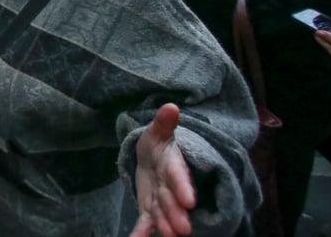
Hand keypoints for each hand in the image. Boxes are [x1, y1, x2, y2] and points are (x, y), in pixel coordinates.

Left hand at [130, 104, 195, 236]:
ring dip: (165, 226)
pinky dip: (141, 233)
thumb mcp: (157, 132)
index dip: (183, 187)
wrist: (152, 158)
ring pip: (162, 213)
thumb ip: (163, 123)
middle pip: (172, 199)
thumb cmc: (157, 145)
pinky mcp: (149, 209)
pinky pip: (145, 222)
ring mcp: (160, 199)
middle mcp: (169, 186)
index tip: (189, 200)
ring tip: (169, 236)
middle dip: (176, 213)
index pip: (178, 176)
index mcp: (173, 166)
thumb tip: (171, 106)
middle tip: (183, 230)